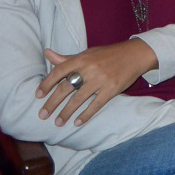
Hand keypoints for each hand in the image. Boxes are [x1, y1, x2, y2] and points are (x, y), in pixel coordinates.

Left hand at [38, 41, 154, 126]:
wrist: (135, 54)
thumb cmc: (108, 54)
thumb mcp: (87, 53)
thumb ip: (66, 58)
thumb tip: (46, 53)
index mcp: (82, 58)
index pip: (59, 71)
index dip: (47, 84)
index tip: (38, 96)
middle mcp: (89, 68)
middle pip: (66, 88)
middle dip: (52, 103)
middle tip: (42, 115)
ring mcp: (101, 79)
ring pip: (78, 99)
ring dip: (66, 112)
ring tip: (57, 122)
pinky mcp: (112, 89)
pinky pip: (96, 105)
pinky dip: (85, 115)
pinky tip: (77, 122)